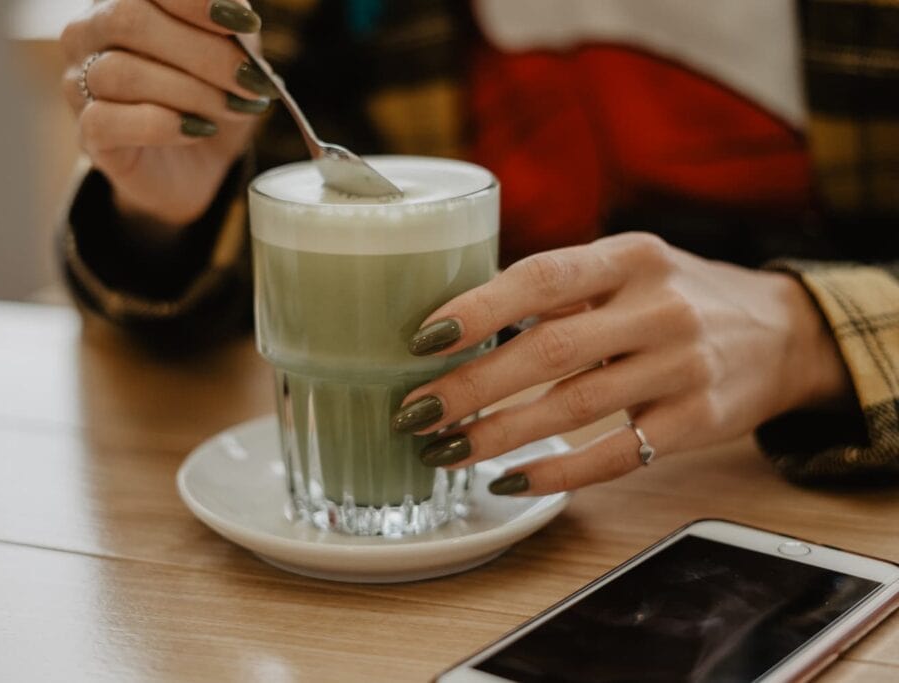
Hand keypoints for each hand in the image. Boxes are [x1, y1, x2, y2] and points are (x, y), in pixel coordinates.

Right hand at [61, 0, 276, 229]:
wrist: (199, 164)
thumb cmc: (211, 95)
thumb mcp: (234, 55)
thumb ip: (232, 30)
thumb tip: (238, 19)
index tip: (243, 22)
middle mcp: (90, 32)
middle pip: (128, 20)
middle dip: (202, 52)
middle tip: (250, 80)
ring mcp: (79, 81)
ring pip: (120, 72)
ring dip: (190, 92)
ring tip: (233, 108)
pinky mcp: (89, 133)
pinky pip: (107, 120)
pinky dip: (161, 125)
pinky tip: (198, 129)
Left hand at [392, 233, 851, 494]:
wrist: (779, 333)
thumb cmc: (676, 296)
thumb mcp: (628, 267)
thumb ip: (562, 287)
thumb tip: (457, 322)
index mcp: (631, 256)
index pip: (542, 277)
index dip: (478, 309)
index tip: (421, 340)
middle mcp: (660, 307)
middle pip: (549, 350)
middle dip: (472, 387)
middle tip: (416, 412)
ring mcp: (684, 366)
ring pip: (575, 408)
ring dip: (499, 434)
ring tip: (446, 450)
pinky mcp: (697, 421)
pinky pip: (615, 455)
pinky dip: (557, 472)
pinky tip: (510, 479)